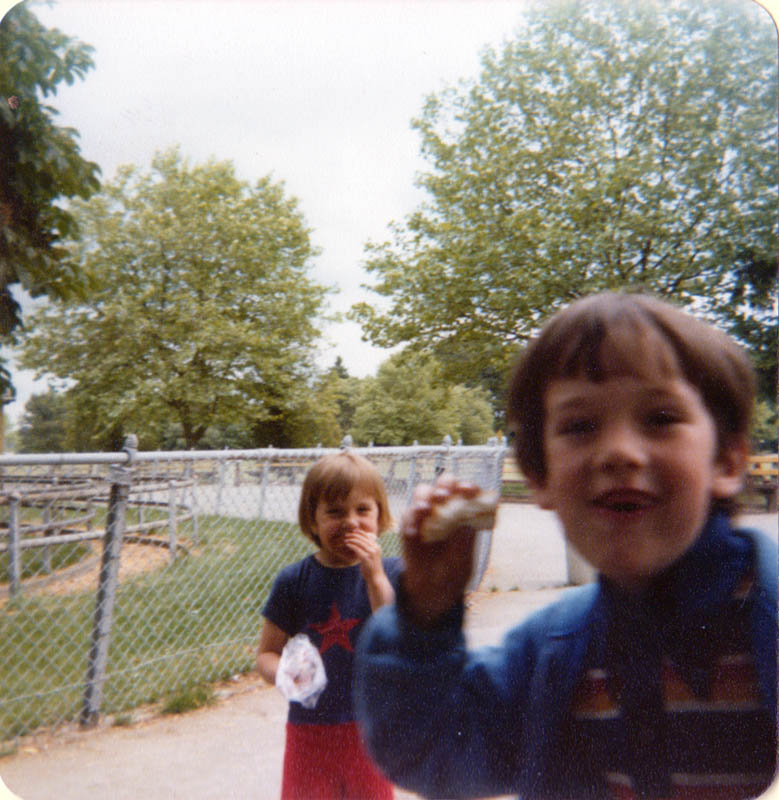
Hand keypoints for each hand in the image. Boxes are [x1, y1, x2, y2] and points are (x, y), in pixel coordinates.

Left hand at [344, 527, 383, 577]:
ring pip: (360, 543)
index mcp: (377, 547)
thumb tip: (360, 543)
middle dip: (354, 535)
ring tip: (346, 539)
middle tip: (347, 534)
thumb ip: (368, 549)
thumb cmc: (372, 567)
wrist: (376, 578)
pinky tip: (347, 544)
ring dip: (351, 540)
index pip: (368, 536)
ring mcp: (371, 553)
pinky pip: (357, 549)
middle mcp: (375, 548)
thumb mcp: (372, 556)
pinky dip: (351, 545)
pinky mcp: (366, 558)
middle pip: (363, 538)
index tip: (353, 531)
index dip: (360, 532)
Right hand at [401, 474, 480, 625]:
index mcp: (464, 515)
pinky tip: (413, 533)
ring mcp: (425, 517)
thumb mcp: (463, 563)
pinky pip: (407, 515)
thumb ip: (464, 544)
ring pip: (422, 492)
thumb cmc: (452, 574)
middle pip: (443, 483)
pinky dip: (410, 520)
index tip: (469, 490)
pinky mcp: (409, 527)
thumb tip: (465, 523)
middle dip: (444, 484)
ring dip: (424, 497)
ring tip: (425, 510)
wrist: (431, 594)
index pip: (466, 491)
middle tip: (444, 495)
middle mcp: (444, 510)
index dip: (468, 487)